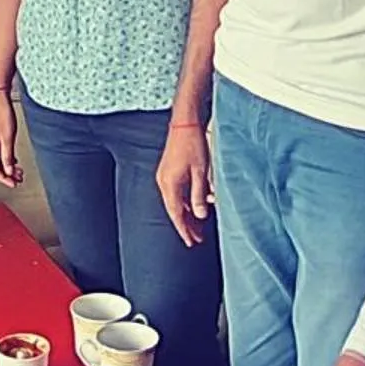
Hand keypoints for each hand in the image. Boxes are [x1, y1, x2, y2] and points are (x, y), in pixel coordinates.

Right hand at [0, 89, 20, 185]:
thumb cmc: (1, 114)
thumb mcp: (7, 138)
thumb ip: (8, 156)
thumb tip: (8, 171)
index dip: (3, 179)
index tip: (13, 184)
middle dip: (7, 174)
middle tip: (19, 179)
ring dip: (8, 167)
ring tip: (19, 172)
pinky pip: (0, 153)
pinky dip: (8, 159)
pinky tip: (15, 161)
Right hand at [155, 119, 211, 246]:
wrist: (185, 123)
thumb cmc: (193, 145)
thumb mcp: (201, 172)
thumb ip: (199, 195)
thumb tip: (200, 216)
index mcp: (170, 184)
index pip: (176, 214)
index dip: (184, 229)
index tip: (191, 242)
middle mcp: (163, 182)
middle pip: (174, 210)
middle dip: (186, 225)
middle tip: (197, 239)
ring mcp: (164, 175)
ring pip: (175, 202)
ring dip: (186, 214)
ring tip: (198, 226)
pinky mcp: (168, 170)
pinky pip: (175, 193)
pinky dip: (185, 202)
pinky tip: (194, 207)